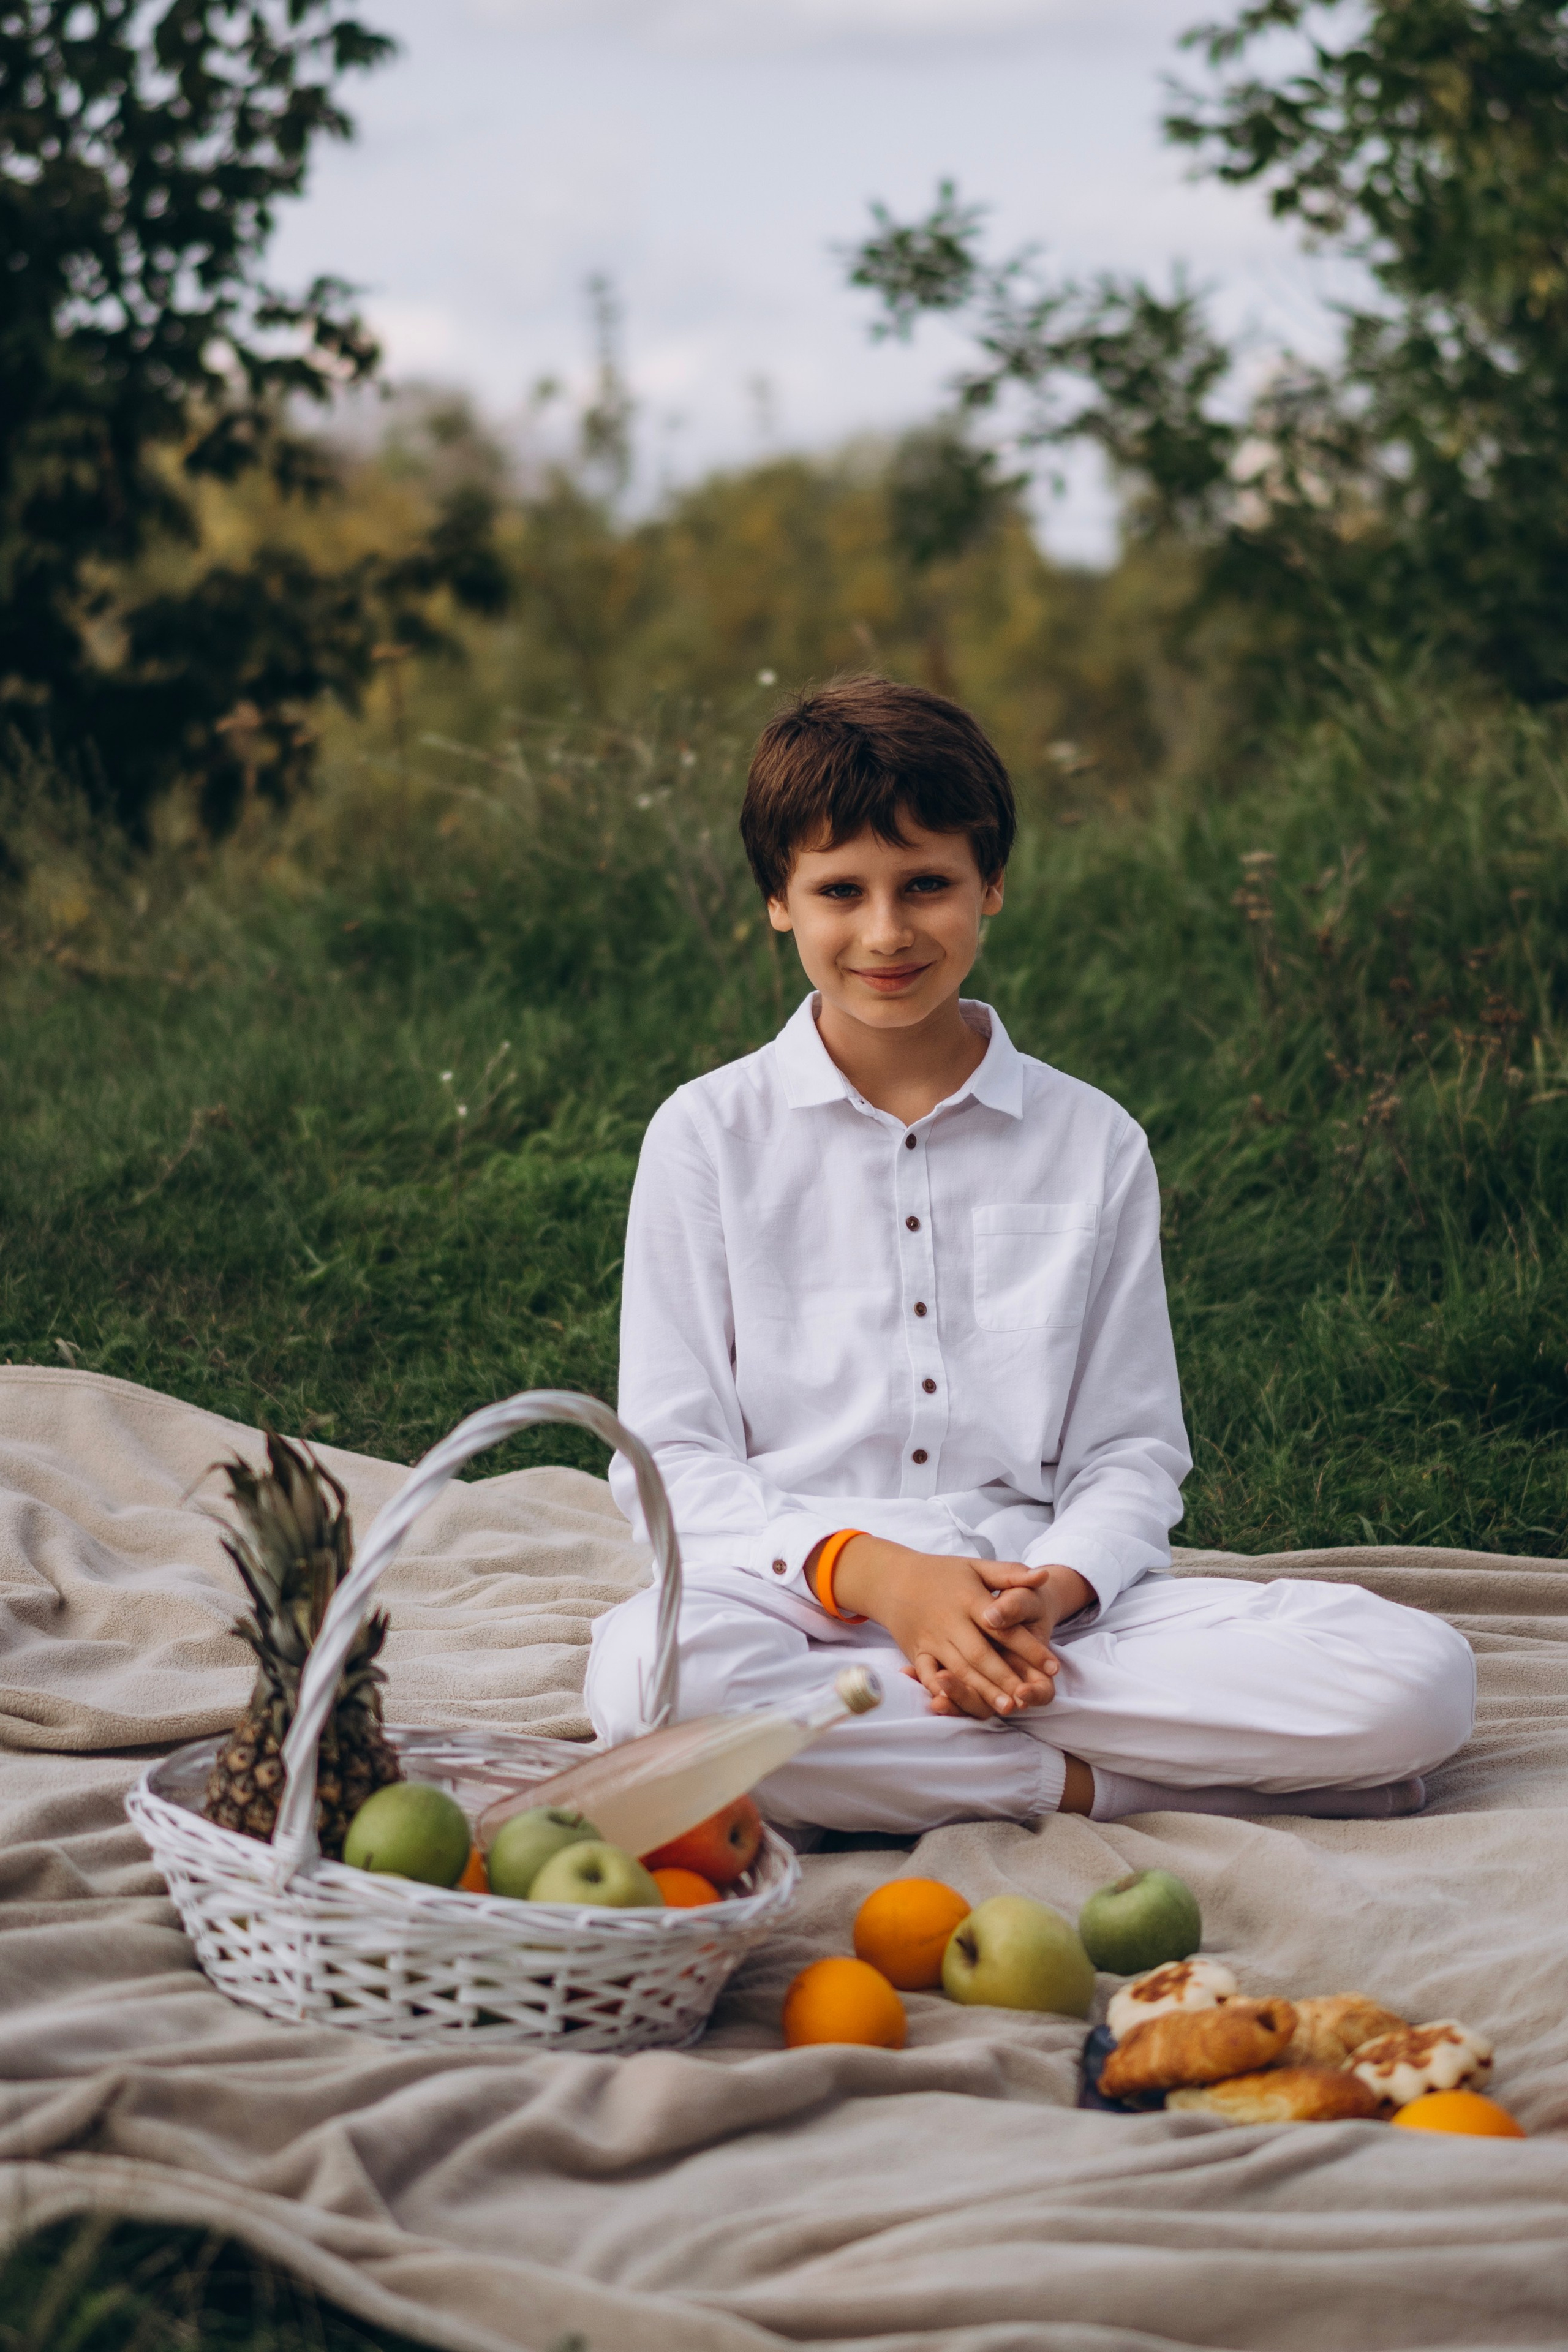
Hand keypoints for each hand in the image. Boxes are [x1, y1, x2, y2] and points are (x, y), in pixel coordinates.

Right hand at [814, 1537, 1091, 1721]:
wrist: (893, 1579)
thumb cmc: (942, 1574)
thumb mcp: (977, 1567)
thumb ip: (1011, 1574)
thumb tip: (1044, 1576)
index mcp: (969, 1599)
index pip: (1004, 1627)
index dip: (1029, 1648)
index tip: (1053, 1666)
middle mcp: (950, 1621)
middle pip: (980, 1654)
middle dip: (1005, 1677)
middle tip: (1029, 1697)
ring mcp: (931, 1639)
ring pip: (959, 1669)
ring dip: (982, 1690)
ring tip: (1007, 1707)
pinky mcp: (916, 1653)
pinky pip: (927, 1674)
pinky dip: (940, 1690)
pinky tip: (958, 1705)